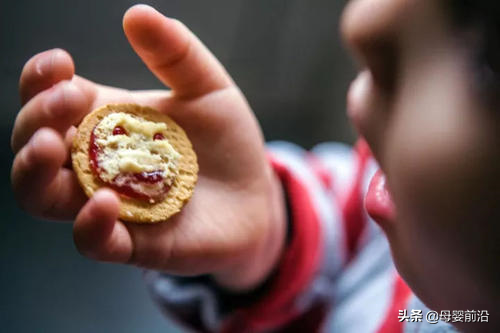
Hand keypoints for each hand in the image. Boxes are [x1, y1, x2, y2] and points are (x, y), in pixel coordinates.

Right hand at [11, 5, 285, 290]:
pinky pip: (92, 241)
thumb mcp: (209, 89)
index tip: (62, 63)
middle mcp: (97, 162)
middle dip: (34, 119)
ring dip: (33, 172)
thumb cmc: (227, 143)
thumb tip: (136, 14)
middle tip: (67, 100)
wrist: (256, 197)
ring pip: (43, 195)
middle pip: (33, 145)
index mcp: (107, 121)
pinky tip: (104, 201)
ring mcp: (111, 203)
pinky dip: (88, 225)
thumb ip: (176, 54)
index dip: (40, 81)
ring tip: (48, 147)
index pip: (50, 99)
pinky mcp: (134, 242)